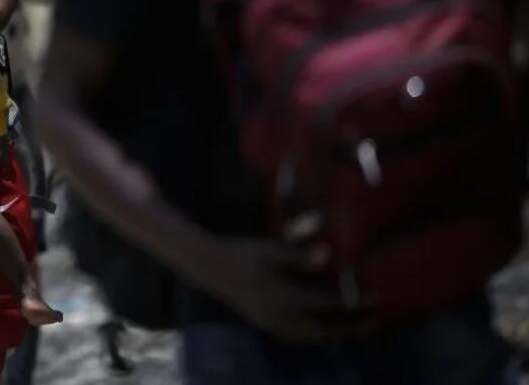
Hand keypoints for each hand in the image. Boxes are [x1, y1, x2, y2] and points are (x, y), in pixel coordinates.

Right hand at [199, 233, 366, 342]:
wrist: (210, 266)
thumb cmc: (244, 253)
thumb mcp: (273, 250)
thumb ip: (301, 256)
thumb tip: (328, 256)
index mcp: (285, 297)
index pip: (329, 305)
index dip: (355, 303)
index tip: (376, 298)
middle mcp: (280, 317)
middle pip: (324, 330)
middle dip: (350, 327)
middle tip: (374, 321)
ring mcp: (271, 323)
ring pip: (311, 337)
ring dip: (334, 333)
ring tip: (354, 327)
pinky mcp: (265, 324)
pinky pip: (297, 336)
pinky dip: (316, 334)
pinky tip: (322, 327)